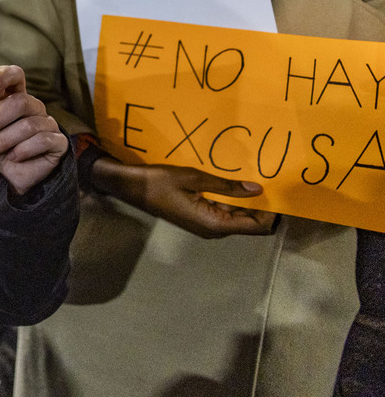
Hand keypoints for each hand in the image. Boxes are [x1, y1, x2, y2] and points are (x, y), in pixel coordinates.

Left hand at [0, 65, 67, 195]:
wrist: (11, 179)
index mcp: (14, 97)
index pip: (15, 75)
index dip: (4, 76)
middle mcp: (33, 107)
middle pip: (20, 102)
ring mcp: (48, 123)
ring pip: (28, 125)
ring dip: (4, 140)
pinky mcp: (59, 142)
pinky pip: (42, 140)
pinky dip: (23, 150)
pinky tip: (13, 157)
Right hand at [90, 158, 276, 238]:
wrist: (132, 187)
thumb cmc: (161, 182)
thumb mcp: (195, 178)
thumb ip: (226, 186)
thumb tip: (257, 189)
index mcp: (215, 224)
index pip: (256, 226)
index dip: (271, 212)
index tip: (277, 191)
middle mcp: (214, 231)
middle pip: (250, 225)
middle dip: (262, 207)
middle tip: (269, 181)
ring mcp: (206, 227)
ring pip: (238, 220)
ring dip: (248, 204)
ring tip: (253, 180)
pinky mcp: (200, 220)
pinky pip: (225, 215)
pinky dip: (234, 203)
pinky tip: (233, 185)